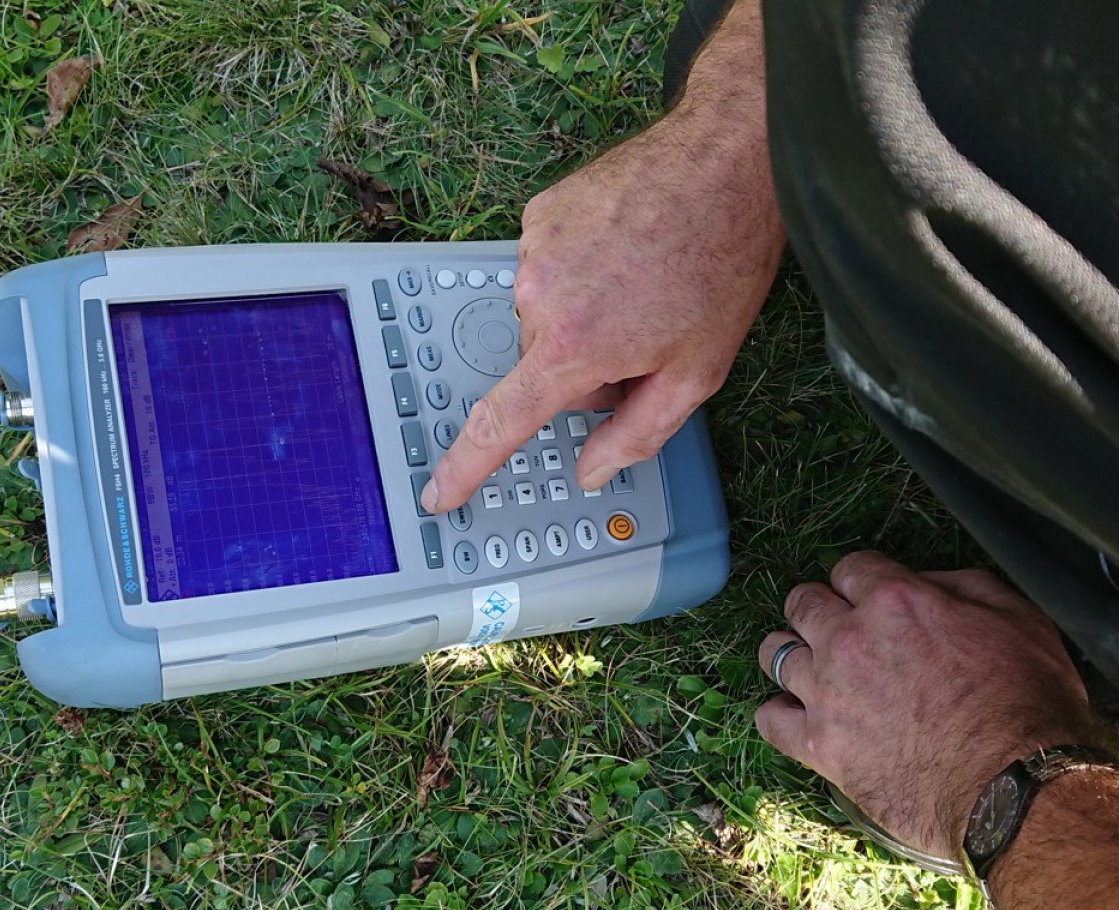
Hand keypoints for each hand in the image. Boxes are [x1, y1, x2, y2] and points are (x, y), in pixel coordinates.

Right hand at [420, 1, 783, 513]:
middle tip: (645, 334)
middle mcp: (539, 296)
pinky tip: (623, 253)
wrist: (725, 162)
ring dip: (583, 316)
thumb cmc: (720, 264)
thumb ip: (637, 434)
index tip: (438, 491)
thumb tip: (593, 468)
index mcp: (573, 345)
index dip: (466, 466)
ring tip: (640, 283)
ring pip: (545, 318)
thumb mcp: (696, 373)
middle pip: (544, 367)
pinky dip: (577, 273)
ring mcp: (534, 248)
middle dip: (586, 366)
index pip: (501, 422)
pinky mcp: (539, 214)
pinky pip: (546, 270)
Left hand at [756, 551, 1102, 857]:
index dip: (860, 580)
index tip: (869, 598)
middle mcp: (849, 640)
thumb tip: (924, 582)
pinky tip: (795, 715)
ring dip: (793, 655)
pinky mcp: (818, 745)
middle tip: (838, 629)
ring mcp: (827, 693)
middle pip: (802, 603)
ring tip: (812, 669)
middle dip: (818, 609)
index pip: (849, 568)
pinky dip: (778, 714)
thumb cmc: (1028, 706)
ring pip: (775, 653)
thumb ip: (963, 587)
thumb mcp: (1018, 621)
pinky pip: (769, 719)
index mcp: (895, 603)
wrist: (1015, 791)